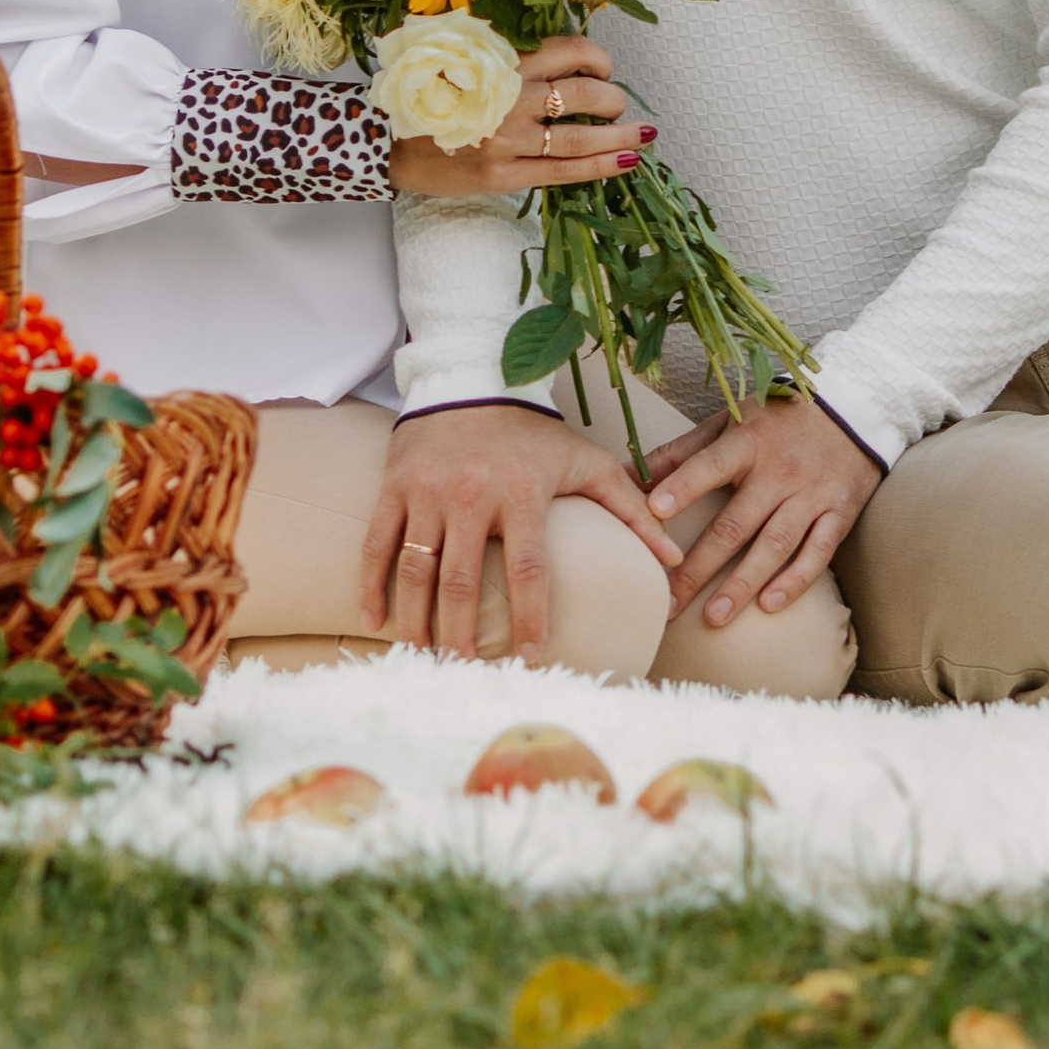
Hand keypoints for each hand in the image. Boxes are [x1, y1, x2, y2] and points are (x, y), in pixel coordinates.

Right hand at [357, 400, 681, 659]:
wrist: (471, 379)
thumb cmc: (532, 432)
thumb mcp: (585, 462)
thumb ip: (629, 510)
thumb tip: (675, 559)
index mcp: (521, 492)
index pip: (527, 568)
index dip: (530, 617)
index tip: (531, 657)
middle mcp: (471, 493)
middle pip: (461, 581)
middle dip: (463, 634)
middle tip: (470, 669)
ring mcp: (428, 491)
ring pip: (416, 569)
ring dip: (419, 620)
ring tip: (428, 656)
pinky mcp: (395, 487)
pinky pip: (378, 543)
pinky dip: (373, 584)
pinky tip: (376, 619)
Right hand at [387, 30, 654, 198]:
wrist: (385, 141)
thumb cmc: (427, 95)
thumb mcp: (464, 57)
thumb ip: (509, 54)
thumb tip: (562, 57)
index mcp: (501, 61)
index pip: (569, 52)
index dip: (597, 60)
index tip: (602, 69)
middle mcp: (508, 97)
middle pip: (583, 95)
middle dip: (612, 100)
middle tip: (618, 105)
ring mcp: (507, 139)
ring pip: (580, 138)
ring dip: (619, 136)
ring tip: (643, 136)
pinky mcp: (504, 174)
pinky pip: (563, 172)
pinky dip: (600, 166)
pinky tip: (625, 161)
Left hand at [643, 387, 880, 625]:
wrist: (853, 410)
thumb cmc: (777, 419)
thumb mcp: (729, 422)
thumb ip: (681, 452)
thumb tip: (628, 475)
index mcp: (748, 443)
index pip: (710, 466)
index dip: (682, 487)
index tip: (652, 511)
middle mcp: (780, 471)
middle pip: (735, 524)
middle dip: (698, 567)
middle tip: (668, 602)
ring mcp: (812, 495)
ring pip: (774, 545)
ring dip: (742, 584)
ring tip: (713, 617)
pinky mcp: (839, 513)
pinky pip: (818, 552)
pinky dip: (795, 580)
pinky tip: (769, 605)